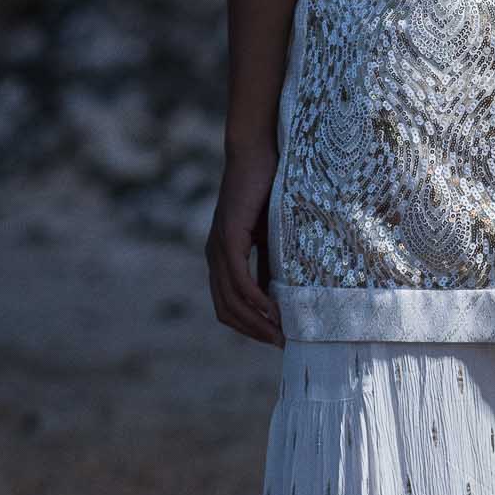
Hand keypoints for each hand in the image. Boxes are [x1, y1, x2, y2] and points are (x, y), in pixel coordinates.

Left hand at [205, 143, 284, 347]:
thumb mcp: (271, 236)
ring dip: (254, 321)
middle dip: (252, 331)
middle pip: (225, 310)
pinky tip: (273, 308)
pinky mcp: (228, 237)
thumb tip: (278, 297)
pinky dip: (255, 299)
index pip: (227, 305)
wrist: (256, 152)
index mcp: (222, 257)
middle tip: (279, 342)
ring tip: (279, 332)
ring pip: (230, 300)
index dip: (248, 326)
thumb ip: (268, 264)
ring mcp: (218, 248)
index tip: (274, 336)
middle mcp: (214, 257)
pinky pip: (238, 279)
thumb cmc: (267, 188)